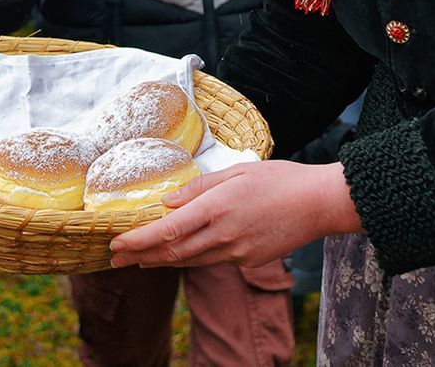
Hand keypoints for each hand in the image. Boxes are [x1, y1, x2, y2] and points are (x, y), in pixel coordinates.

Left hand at [108, 160, 358, 268]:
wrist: (319, 204)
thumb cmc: (280, 180)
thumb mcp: (238, 172)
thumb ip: (199, 188)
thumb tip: (167, 202)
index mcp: (217, 208)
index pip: (167, 231)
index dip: (138, 241)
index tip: (116, 245)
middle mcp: (223, 235)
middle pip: (172, 253)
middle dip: (140, 257)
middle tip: (116, 259)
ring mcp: (235, 253)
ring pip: (189, 261)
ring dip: (162, 261)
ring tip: (141, 259)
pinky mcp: (247, 261)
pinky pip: (211, 261)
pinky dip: (190, 258)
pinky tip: (182, 253)